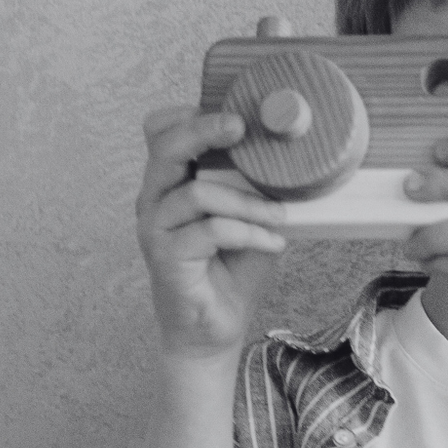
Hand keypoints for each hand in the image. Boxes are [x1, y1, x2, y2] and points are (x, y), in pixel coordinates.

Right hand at [136, 108, 288, 363]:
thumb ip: (253, 188)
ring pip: (197, 192)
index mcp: (168, 184)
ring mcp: (155, 229)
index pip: (161, 132)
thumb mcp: (247, 220)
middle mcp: (153, 200)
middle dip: (205, 131)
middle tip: (243, 128)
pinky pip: (209, 230)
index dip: (190, 116)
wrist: (213, 331)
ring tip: (281, 216)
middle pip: (166, 147)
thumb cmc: (230, 273)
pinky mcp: (166, 258)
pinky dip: (248, 232)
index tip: (233, 115)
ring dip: (247, 201)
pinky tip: (273, 243)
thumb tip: (294, 158)